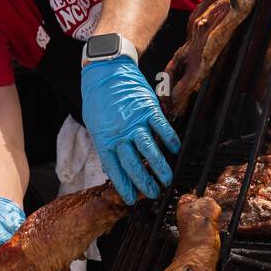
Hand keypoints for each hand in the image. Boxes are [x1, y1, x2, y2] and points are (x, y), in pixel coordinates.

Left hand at [81, 56, 179, 204]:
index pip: (114, 168)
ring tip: (167, 179)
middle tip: (153, 193)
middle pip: (134, 164)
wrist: (106, 70)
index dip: (124, 185)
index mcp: (104, 138)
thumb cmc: (98, 98)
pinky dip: (170, 140)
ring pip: (150, 150)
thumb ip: (106, 143)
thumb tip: (114, 163)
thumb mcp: (95, 124)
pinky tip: (175, 150)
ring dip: (159, 167)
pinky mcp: (148, 109)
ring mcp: (136, 121)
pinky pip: (162, 128)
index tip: (131, 199)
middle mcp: (120, 133)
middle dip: (144, 182)